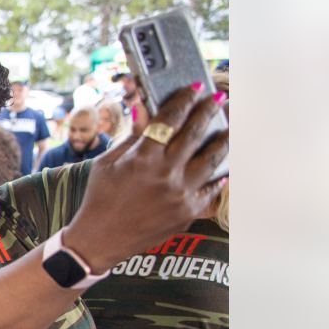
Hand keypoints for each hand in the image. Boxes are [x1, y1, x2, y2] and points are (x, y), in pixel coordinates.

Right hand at [66, 84, 227, 273]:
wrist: (100, 240)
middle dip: (209, 111)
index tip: (196, 89)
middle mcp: (166, 174)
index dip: (184, 100)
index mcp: (143, 158)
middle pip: (195, 134)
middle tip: (219, 99)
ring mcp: (181, 194)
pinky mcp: (188, 212)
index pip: (170, 120)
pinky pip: (211, 188)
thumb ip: (131, 138)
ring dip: (224, 139)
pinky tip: (222, 166)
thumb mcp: (106, 163)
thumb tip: (147, 114)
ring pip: (213, 159)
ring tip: (230, 128)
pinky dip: (218, 175)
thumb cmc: (99, 199)